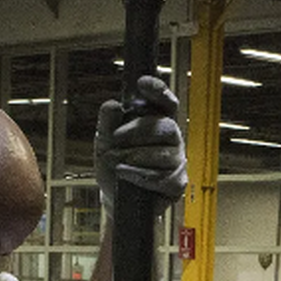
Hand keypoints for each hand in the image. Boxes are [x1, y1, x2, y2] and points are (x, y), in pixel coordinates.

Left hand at [94, 74, 187, 215]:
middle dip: (138, 131)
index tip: (143, 83)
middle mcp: (171, 139)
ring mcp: (176, 161)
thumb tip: (112, 104)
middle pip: (166, 127)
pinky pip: (163, 177)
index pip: (165, 102)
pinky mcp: (176, 183)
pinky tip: (126, 175)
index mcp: (157, 122)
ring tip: (117, 162)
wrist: (114, 198)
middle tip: (116, 138)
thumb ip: (107, 122)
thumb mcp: (104, 141)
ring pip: (164, 154)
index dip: (158, 91)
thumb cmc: (113, 165)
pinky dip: (140, 175)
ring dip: (135, 157)